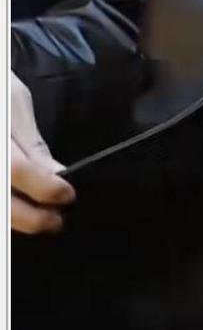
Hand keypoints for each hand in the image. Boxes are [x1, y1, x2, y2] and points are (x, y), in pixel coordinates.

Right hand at [11, 71, 73, 234]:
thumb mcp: (16, 108)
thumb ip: (33, 145)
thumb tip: (58, 174)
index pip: (15, 169)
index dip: (43, 186)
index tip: (68, 195)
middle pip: (1, 203)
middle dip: (30, 218)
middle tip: (57, 221)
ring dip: (17, 220)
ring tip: (42, 221)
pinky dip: (8, 214)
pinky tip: (22, 213)